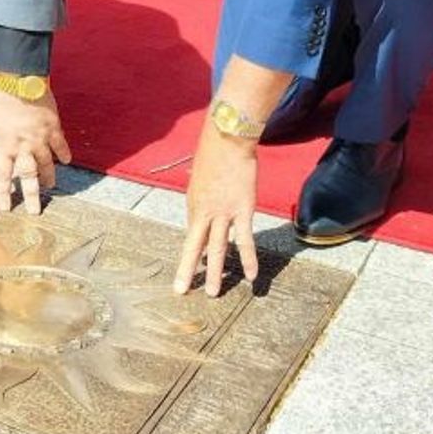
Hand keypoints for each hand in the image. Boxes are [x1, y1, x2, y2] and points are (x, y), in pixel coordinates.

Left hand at [0, 84, 70, 215]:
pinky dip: (64, 154)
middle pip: (28, 176)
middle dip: (32, 195)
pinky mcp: (53, 127)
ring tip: (51, 186)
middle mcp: (22, 146)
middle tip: (35, 211)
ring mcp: (40, 138)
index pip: (2, 175)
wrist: (17, 80)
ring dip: (49, 177)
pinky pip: (61, 145)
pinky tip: (67, 162)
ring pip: (46, 164)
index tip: (6, 208)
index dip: (4, 192)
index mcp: (4, 145)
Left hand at [173, 118, 258, 297]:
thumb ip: (203, 195)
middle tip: (181, 290)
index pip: (193, 232)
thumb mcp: (201, 176)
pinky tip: (252, 276)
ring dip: (216, 272)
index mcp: (193, 203)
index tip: (194, 264)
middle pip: (194, 245)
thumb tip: (207, 205)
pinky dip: (248, 259)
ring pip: (217, 248)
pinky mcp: (242, 211)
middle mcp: (203, 211)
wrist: (227, 139)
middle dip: (188, 270)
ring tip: (213, 293)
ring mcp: (223, 213)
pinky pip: (245, 240)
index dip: (194, 249)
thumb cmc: (214, 154)